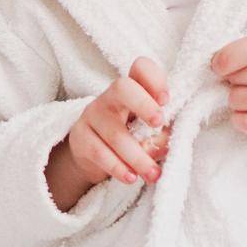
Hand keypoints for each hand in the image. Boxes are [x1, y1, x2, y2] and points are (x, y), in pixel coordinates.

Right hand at [64, 56, 172, 186]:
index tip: (167, 101)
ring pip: (116, 133)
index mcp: (132, 90)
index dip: (155, 79)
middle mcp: (110, 97)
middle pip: (122, 88)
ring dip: (138, 157)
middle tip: (159, 123)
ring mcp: (92, 115)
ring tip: (153, 174)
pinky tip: (131, 177)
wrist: (92, 157)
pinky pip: (100, 153)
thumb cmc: (129, 137)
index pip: (141, 69)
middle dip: (143, 104)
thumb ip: (159, 133)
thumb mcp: (147, 131)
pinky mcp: (80, 138)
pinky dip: (118, 167)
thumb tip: (165, 143)